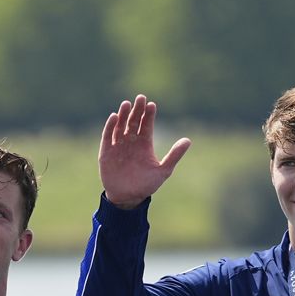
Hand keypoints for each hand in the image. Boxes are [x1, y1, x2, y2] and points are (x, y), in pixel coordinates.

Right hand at [99, 94, 190, 209]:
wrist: (128, 197)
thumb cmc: (146, 184)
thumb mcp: (164, 170)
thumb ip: (174, 155)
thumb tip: (188, 140)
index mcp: (145, 144)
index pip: (147, 125)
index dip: (149, 115)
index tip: (152, 105)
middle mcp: (131, 142)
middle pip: (133, 121)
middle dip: (137, 110)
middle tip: (140, 98)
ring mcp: (118, 146)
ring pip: (120, 126)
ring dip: (122, 115)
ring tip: (126, 104)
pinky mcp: (106, 152)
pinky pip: (107, 137)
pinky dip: (110, 127)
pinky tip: (114, 117)